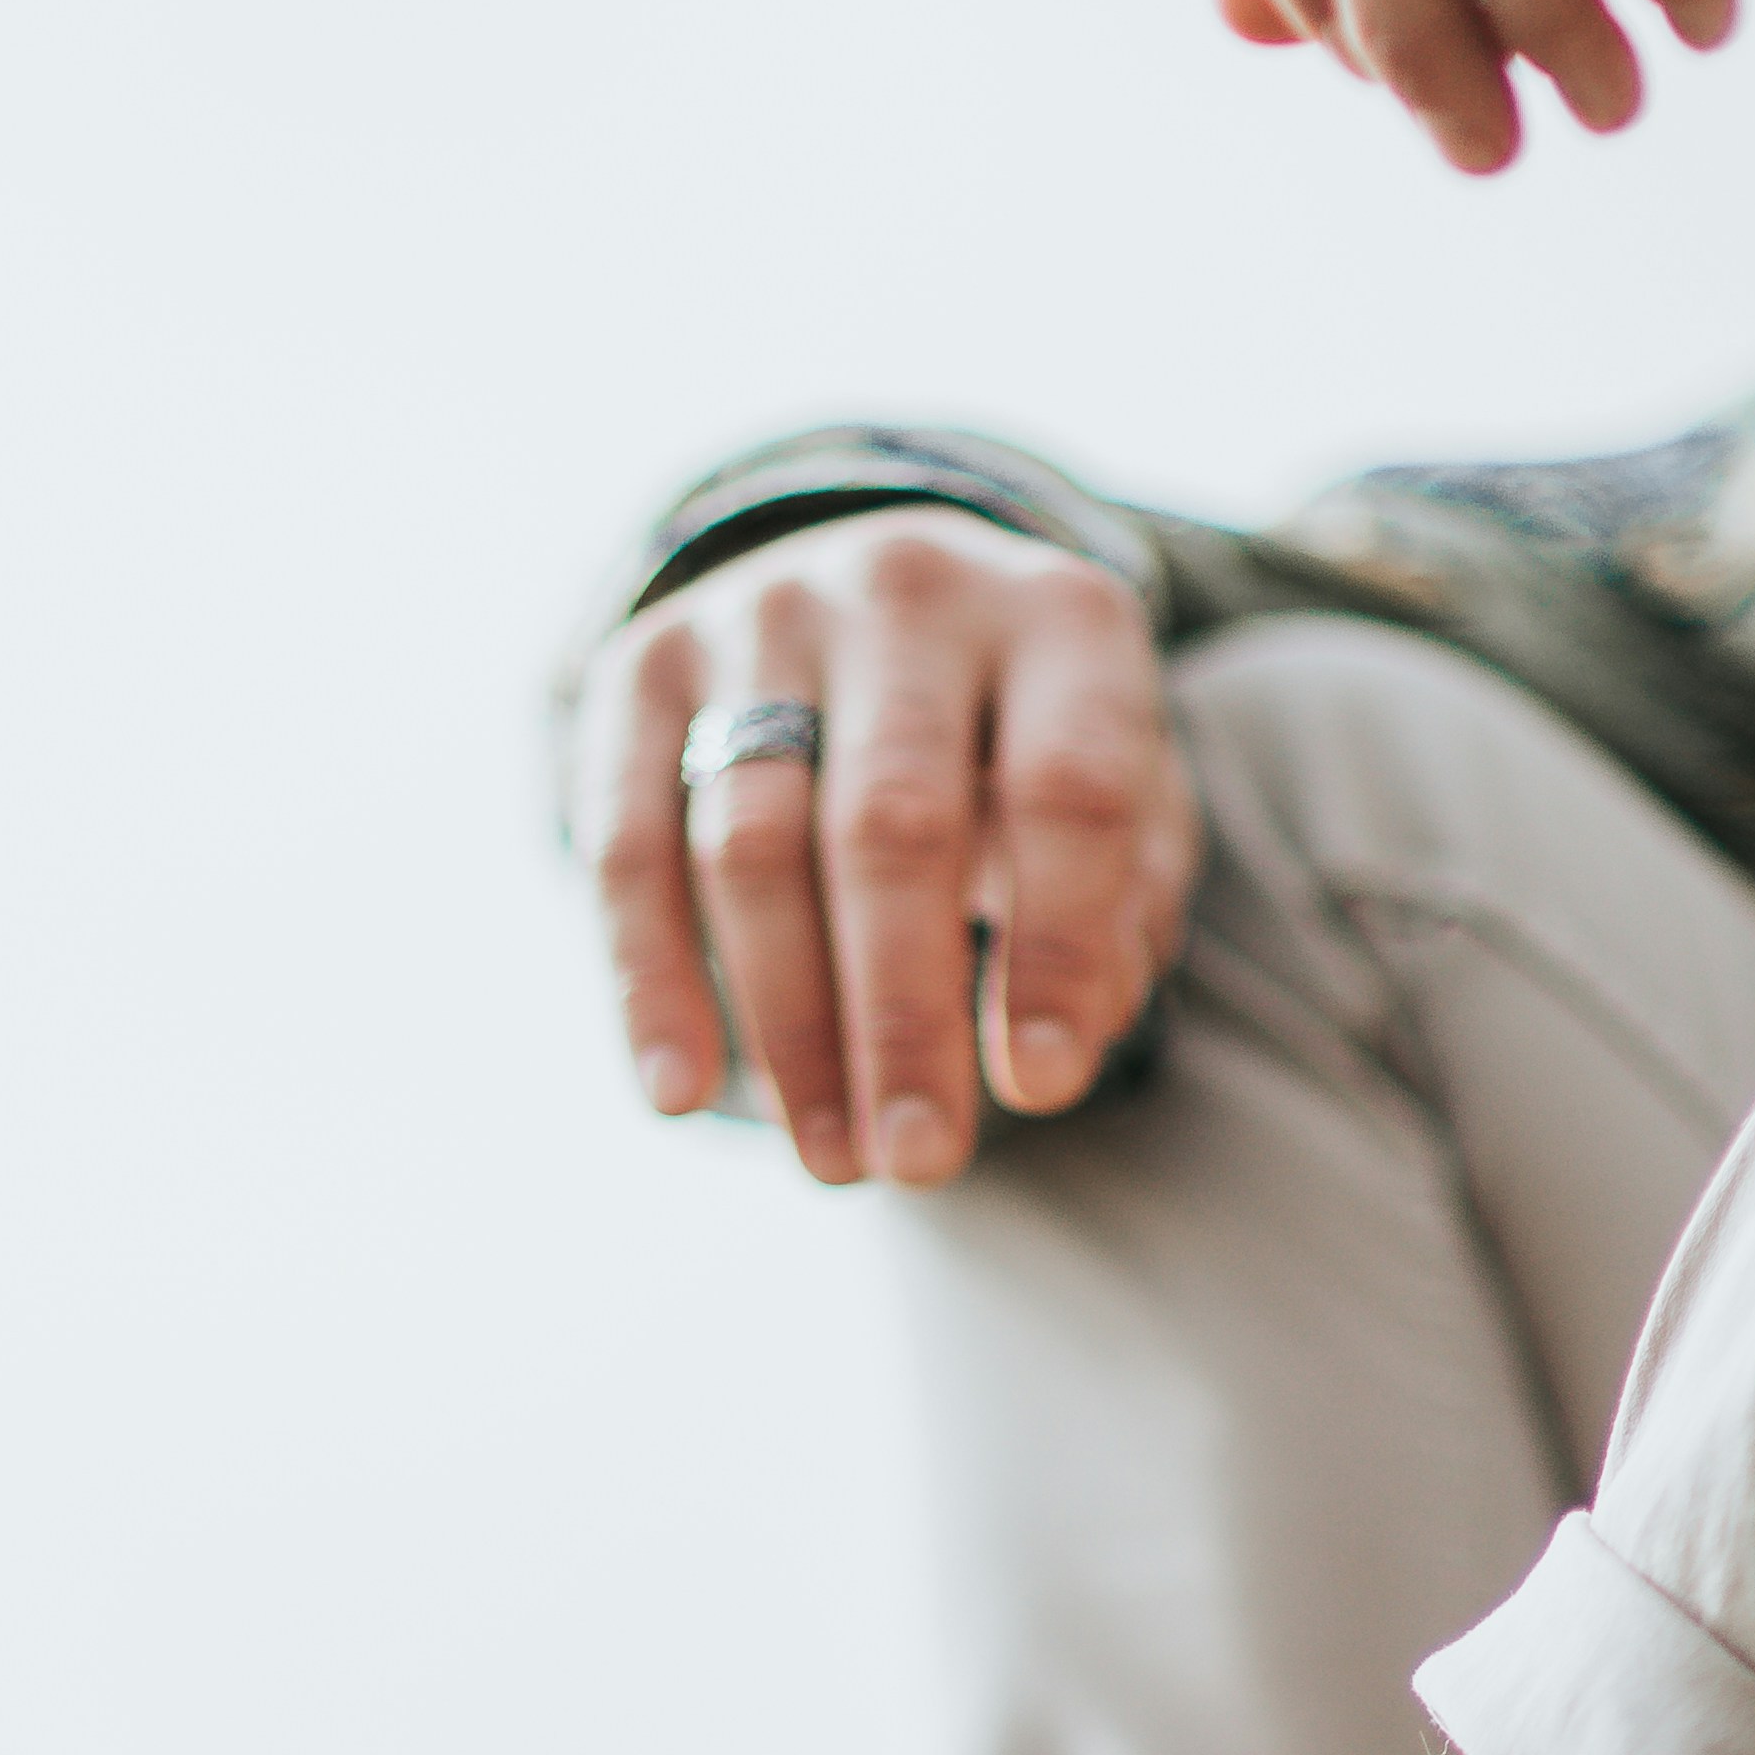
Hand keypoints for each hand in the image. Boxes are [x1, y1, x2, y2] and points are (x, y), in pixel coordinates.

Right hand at [576, 511, 1196, 1185]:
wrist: (884, 601)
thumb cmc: (1027, 744)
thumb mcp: (1127, 801)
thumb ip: (1122, 917)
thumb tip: (1052, 1048)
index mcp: (1058, 616)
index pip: (1066, 789)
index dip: (1055, 948)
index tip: (1040, 1090)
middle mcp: (906, 590)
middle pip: (892, 826)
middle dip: (903, 1018)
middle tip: (921, 1163)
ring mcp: (762, 615)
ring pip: (752, 845)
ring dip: (789, 1027)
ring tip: (834, 1161)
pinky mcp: (645, 664)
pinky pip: (627, 843)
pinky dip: (649, 980)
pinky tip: (680, 1094)